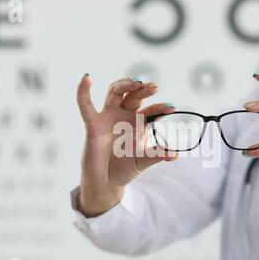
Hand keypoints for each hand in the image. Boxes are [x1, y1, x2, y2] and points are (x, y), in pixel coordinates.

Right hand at [76, 75, 176, 216]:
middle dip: (144, 90)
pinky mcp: (93, 124)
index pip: (151, 111)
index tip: (171, 108)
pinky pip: (86, 106)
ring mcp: (109, 117)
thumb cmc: (126, 168)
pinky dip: (83, 92)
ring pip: (115, 93)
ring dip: (124, 85)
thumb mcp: (143, 161)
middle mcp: (125, 116)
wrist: (106, 181)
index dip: (160, 108)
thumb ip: (157, 155)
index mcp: (139, 123)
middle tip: (154, 87)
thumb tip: (175, 154)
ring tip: (136, 82)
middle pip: (134, 96)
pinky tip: (86, 78)